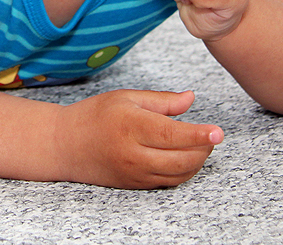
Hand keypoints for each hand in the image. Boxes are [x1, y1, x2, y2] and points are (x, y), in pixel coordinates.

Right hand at [56, 89, 222, 188]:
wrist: (65, 145)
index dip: (199, 134)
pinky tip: (184, 157)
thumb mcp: (126, 97)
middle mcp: (133, 153)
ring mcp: (134, 172)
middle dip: (203, 149)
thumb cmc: (94, 116)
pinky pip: (168, 182)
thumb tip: (190, 99)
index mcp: (131, 125)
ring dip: (196, 161)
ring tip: (198, 145)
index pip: (173, 134)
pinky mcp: (135, 185)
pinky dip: (183, 171)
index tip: (218, 132)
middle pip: (182, 159)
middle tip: (210, 136)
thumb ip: (161, 101)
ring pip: (178, 174)